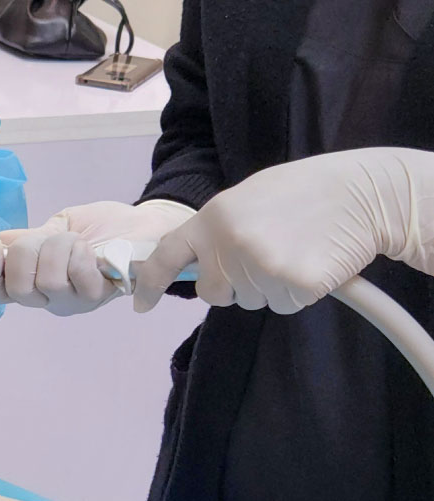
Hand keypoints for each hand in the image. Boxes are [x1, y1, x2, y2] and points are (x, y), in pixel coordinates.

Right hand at [0, 201, 194, 315]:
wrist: (141, 224)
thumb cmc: (98, 226)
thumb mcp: (52, 225)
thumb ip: (23, 237)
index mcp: (29, 281)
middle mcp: (46, 298)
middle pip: (17, 286)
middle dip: (28, 250)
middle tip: (49, 239)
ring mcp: (72, 301)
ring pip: (45, 281)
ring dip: (59, 248)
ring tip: (76, 242)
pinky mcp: (98, 297)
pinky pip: (75, 277)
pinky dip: (79, 254)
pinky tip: (92, 251)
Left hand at [133, 148, 433, 313]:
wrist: (360, 195)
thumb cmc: (302, 193)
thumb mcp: (244, 202)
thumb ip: (215, 232)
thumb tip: (192, 265)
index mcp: (211, 218)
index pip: (166, 256)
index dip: (149, 284)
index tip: (140, 305)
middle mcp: (228, 244)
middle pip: (214, 293)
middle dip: (233, 285)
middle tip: (264, 255)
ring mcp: (260, 267)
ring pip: (251, 301)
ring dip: (268, 286)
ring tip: (293, 251)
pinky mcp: (292, 286)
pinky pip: (283, 307)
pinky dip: (296, 293)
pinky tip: (311, 263)